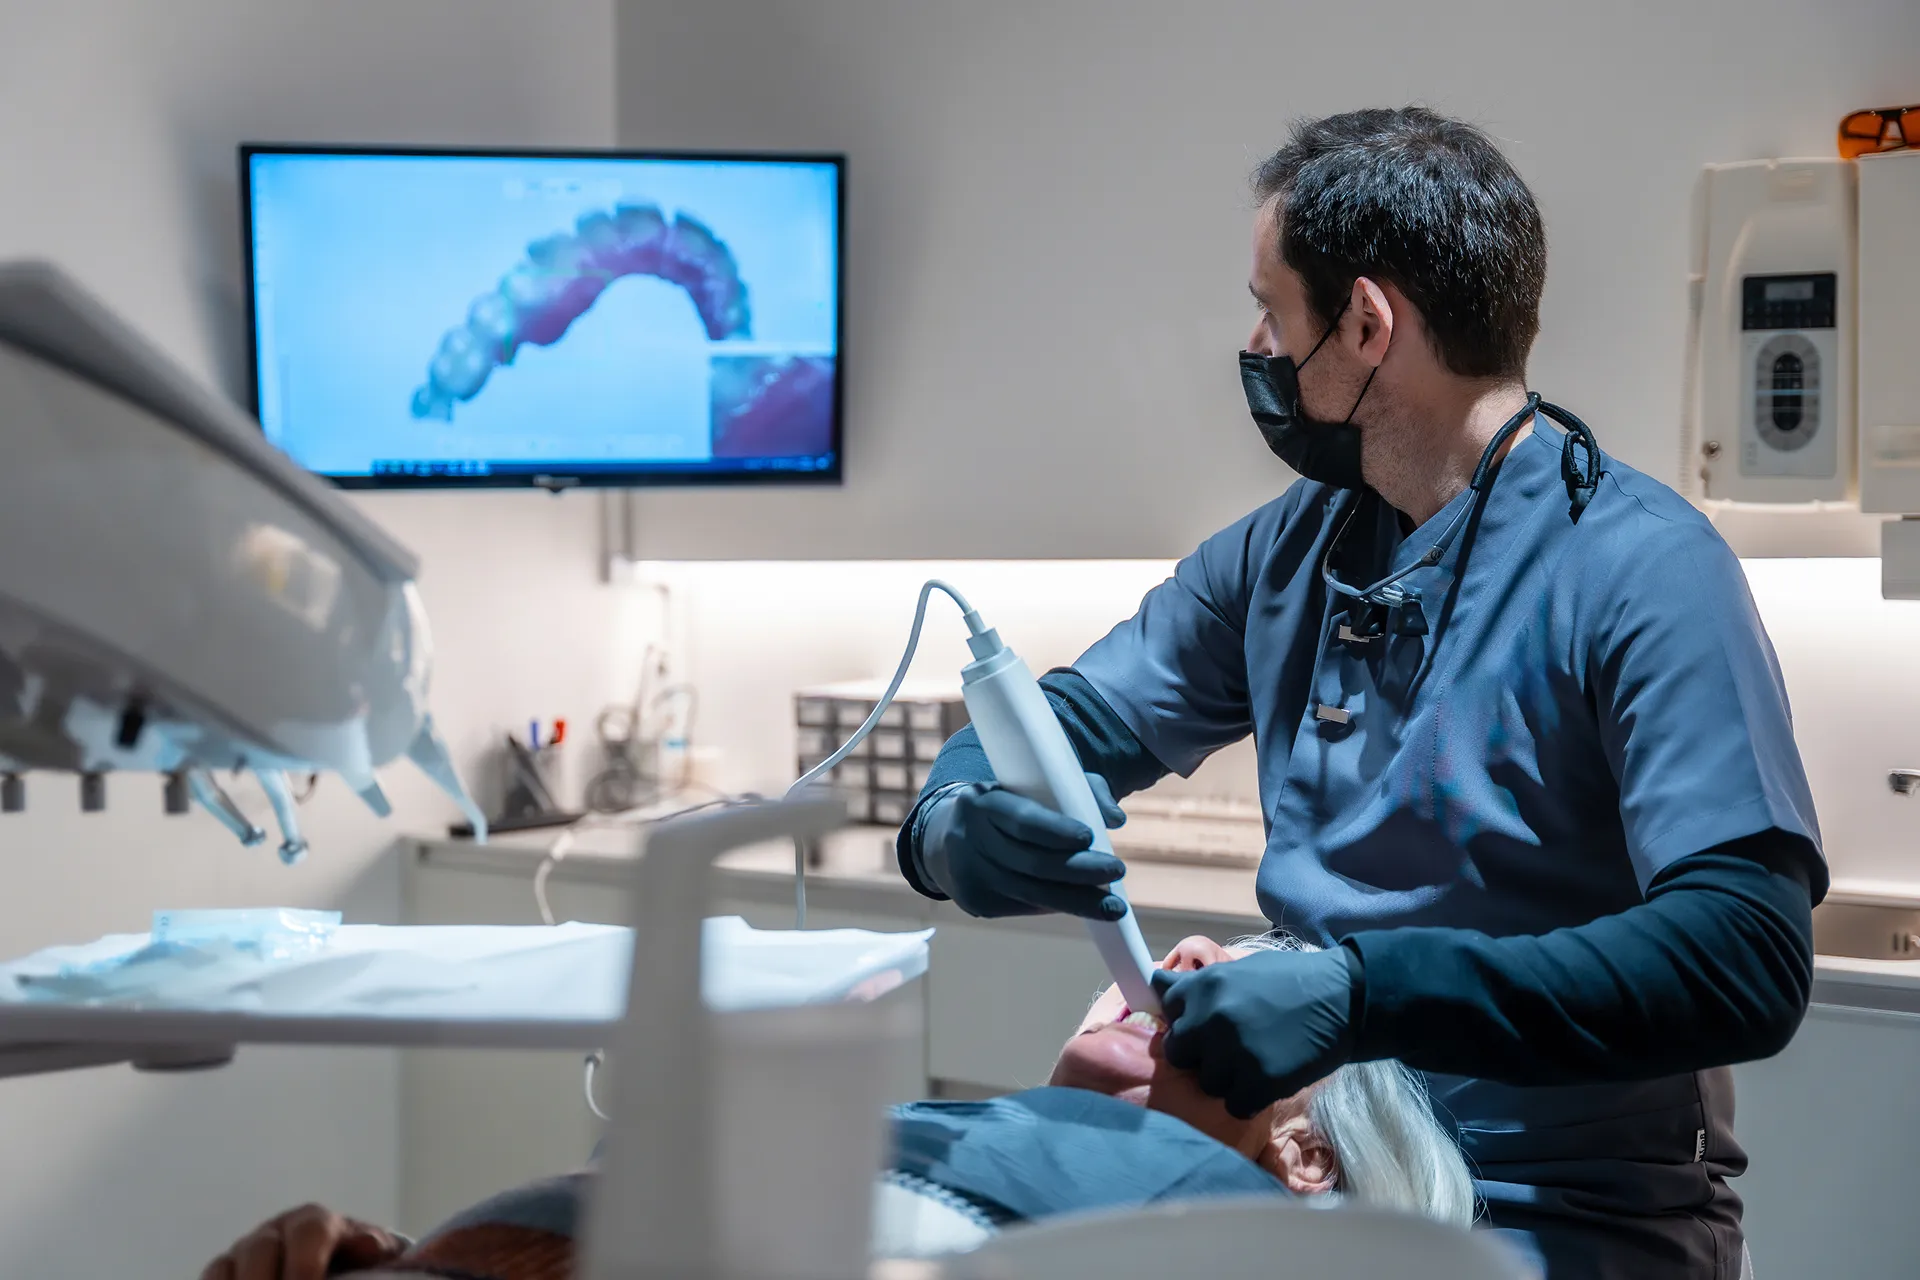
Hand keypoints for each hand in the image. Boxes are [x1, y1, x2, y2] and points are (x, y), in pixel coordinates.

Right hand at [199, 1203, 407, 1279]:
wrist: (340, 1266)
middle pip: (260, 1250)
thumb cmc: (359, 1265)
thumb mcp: (374, 1256)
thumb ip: (373, 1250)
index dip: (305, 1265)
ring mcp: (244, 1252)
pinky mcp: (225, 1273)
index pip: (308, 1233)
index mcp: (315, 1221)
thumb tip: (369, 1246)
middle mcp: (275, 1231)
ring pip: (226, 1267)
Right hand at [922, 774, 1127, 919]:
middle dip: (1080, 870)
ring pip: (1032, 893)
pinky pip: (1024, 906)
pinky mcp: (976, 902)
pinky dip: (1056, 905)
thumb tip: (1115, 819)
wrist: (946, 836)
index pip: (1022, 820)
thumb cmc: (1007, 806)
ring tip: (1113, 905)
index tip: (1089, 836)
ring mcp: (970, 876)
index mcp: (982, 802)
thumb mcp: (1033, 787)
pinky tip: (1080, 904)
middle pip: (1032, 863)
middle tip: (1118, 870)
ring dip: (1078, 901)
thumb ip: (1081, 790)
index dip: (1056, 831)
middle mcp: (969, 839)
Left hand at [1151, 944, 1359, 1118]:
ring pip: (1207, 1083)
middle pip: (1178, 1053)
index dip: (1186, 1019)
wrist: (1347, 998)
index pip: (1167, 1008)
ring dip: (1226, 1079)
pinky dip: (1249, 1099)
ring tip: (1254, 1064)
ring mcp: (1234, 1052)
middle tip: (1226, 1051)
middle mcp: (1211, 1018)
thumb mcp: (1241, 969)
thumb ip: (1200, 985)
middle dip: (1198, 1054)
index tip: (1202, 1025)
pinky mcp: (1259, 1083)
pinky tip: (1268, 1080)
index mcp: (1205, 986)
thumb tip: (1158, 984)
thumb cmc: (1294, 980)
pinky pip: (1235, 1105)